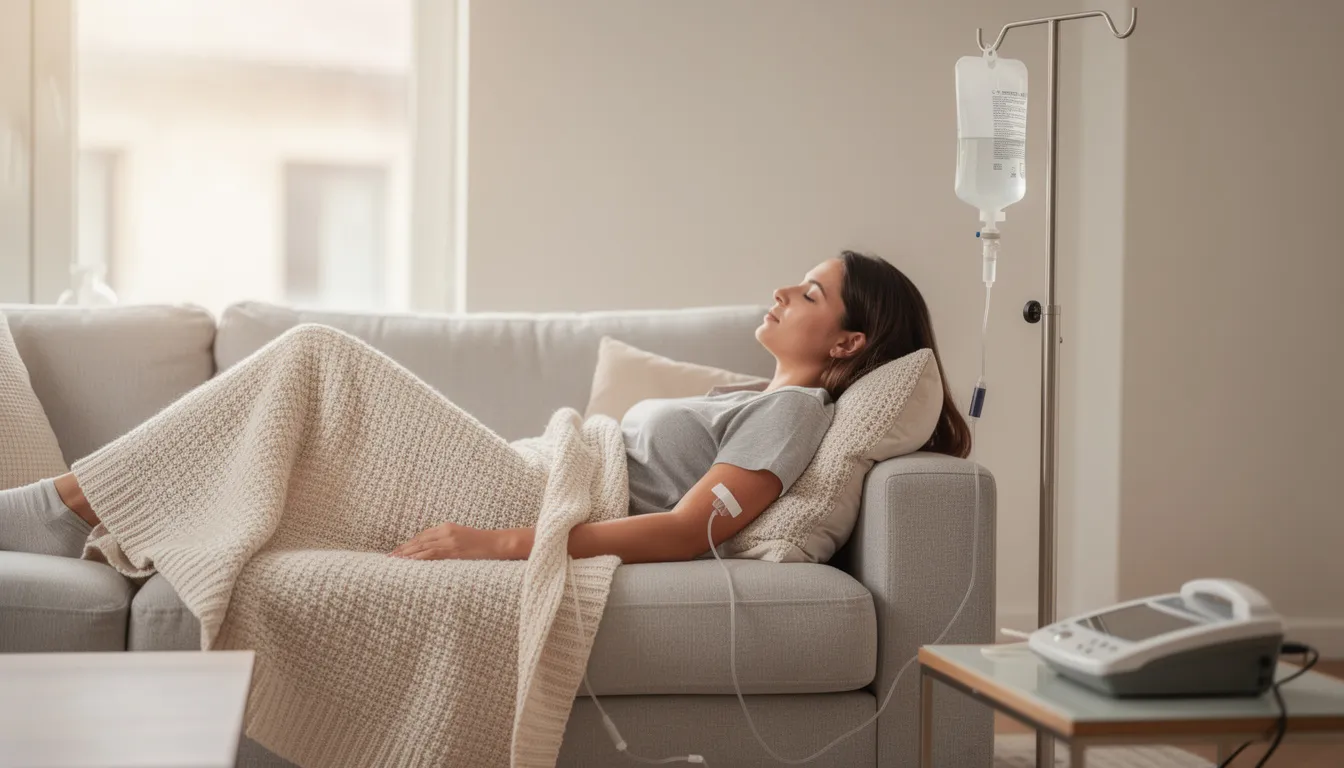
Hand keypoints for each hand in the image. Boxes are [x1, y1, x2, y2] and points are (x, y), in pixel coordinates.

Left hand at [389, 522, 508, 560]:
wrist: (499, 543)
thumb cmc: (484, 544)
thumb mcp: (463, 539)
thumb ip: (449, 542)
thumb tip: (435, 552)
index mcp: (447, 527)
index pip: (422, 535)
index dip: (409, 543)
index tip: (397, 551)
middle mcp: (446, 531)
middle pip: (419, 540)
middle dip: (403, 549)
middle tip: (389, 557)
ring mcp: (450, 541)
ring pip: (422, 547)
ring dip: (407, 554)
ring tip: (394, 561)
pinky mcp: (454, 550)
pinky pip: (432, 554)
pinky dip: (419, 558)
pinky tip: (410, 562)